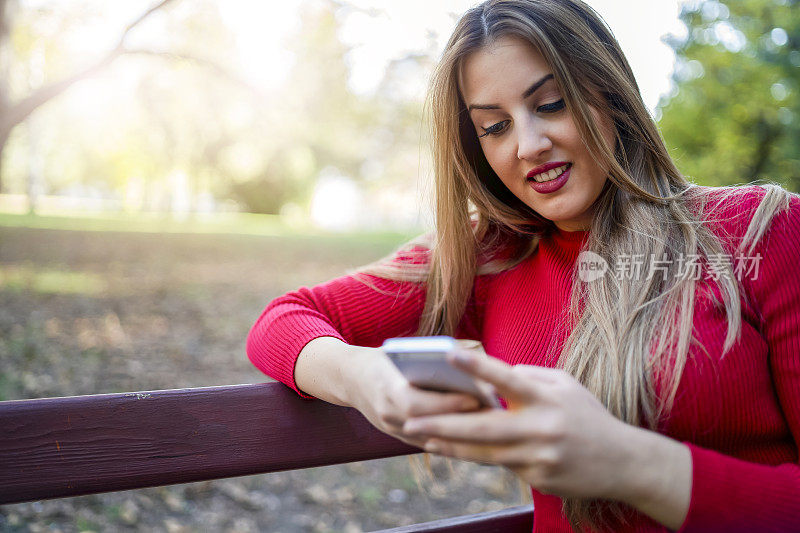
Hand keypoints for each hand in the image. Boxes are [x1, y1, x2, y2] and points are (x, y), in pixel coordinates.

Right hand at [345, 346, 483, 448]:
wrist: (350, 377)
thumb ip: (427, 358)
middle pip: (426, 424)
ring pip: (430, 439)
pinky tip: (475, 434)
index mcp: (386, 388)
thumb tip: (468, 364)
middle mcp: (386, 413)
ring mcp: (391, 429)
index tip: (475, 398)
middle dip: (459, 419)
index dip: (446, 403)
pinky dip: (451, 439)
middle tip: (489, 413)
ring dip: (459, 433)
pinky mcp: (398, 437)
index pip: (416, 403)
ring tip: (489, 424)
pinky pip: (428, 443)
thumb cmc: (384, 358)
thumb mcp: (401, 352)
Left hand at [401, 350, 650, 502]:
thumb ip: (529, 377)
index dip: (478, 366)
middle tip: (410, 420)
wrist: (624, 463)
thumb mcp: (566, 386)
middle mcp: (542, 428)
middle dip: (443, 424)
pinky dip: (480, 457)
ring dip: (451, 446)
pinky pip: (503, 466)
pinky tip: (456, 451)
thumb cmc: (588, 416)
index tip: (448, 353)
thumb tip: (492, 376)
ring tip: (423, 438)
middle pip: (483, 427)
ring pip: (484, 453)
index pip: (507, 378)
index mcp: (547, 398)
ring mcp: (540, 457)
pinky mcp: (539, 478)